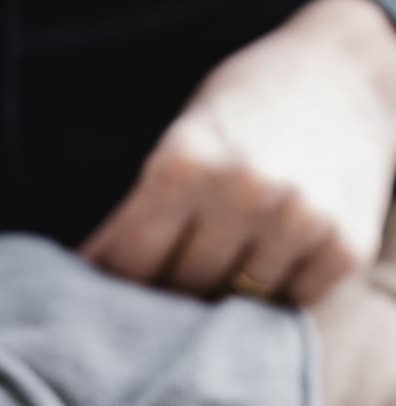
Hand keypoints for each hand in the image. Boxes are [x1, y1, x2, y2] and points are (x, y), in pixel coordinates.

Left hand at [82, 0, 395, 303]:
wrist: (343, 75)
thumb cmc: (240, 113)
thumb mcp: (178, 145)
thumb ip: (132, 215)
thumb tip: (86, 275)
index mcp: (185, 164)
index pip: (129, 263)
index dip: (119, 281)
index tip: (117, 289)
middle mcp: (244, 192)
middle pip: (180, 287)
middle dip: (171, 288)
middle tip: (175, 275)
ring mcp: (300, 220)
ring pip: (236, 304)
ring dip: (226, 295)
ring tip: (228, 261)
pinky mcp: (345, 247)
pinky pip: (290, 304)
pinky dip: (276, 293)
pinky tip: (273, 259)